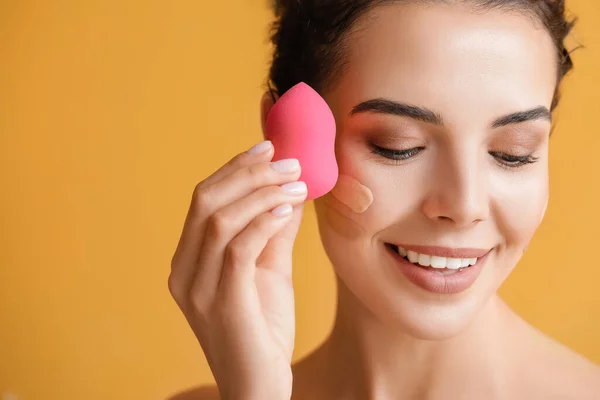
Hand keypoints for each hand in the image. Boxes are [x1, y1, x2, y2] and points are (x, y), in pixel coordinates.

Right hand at [168, 140, 305, 399]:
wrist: (260, 387)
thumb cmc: (264, 329)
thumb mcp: (270, 270)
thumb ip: (275, 231)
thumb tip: (291, 190)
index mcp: (188, 261)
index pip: (203, 200)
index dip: (235, 169)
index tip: (269, 148)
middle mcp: (183, 271)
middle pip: (206, 201)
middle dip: (248, 173)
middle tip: (288, 160)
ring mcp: (197, 289)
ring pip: (220, 220)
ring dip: (261, 193)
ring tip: (297, 182)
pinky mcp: (221, 303)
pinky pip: (238, 249)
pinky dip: (262, 222)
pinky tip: (287, 209)